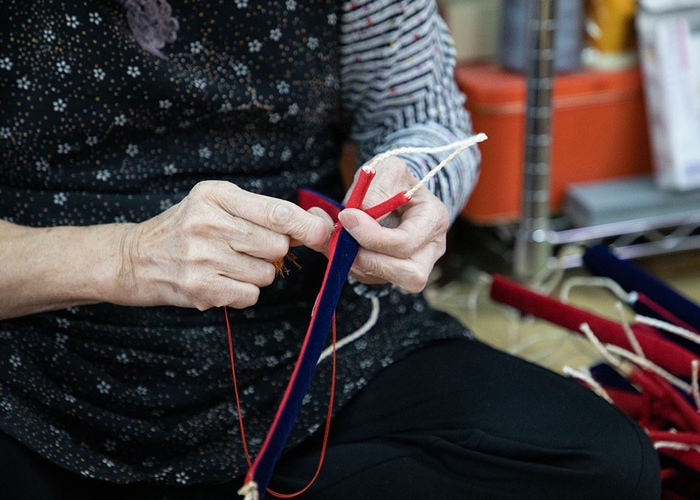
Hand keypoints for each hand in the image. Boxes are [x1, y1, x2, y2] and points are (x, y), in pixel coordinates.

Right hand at [116, 181, 333, 309]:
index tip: (323, 232)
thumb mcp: (217, 205)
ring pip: (266, 273)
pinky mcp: (200, 288)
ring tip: (227, 264)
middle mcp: (208, 222)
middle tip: (246, 249)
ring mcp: (203, 257)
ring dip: (256, 274)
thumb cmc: (186, 229)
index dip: (308, 226)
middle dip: (272, 251)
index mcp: (217, 195)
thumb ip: (264, 213)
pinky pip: (251, 295)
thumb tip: (318, 225)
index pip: (278, 212)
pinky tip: (221, 281)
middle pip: (277, 246)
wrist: (135, 258)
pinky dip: (243, 293)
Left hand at [336, 156, 449, 292]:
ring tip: (341, 239)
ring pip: (388, 281)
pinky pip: (371, 278)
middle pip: (409, 274)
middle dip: (370, 260)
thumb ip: (375, 191)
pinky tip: (343, 244)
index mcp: (434, 220)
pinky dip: (352, 265)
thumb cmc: (393, 178)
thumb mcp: (387, 170)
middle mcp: (430, 249)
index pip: (407, 242)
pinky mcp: (393, 273)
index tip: (347, 216)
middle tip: (344, 238)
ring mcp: (414, 264)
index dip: (373, 236)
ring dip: (358, 263)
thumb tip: (357, 215)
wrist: (391, 189)